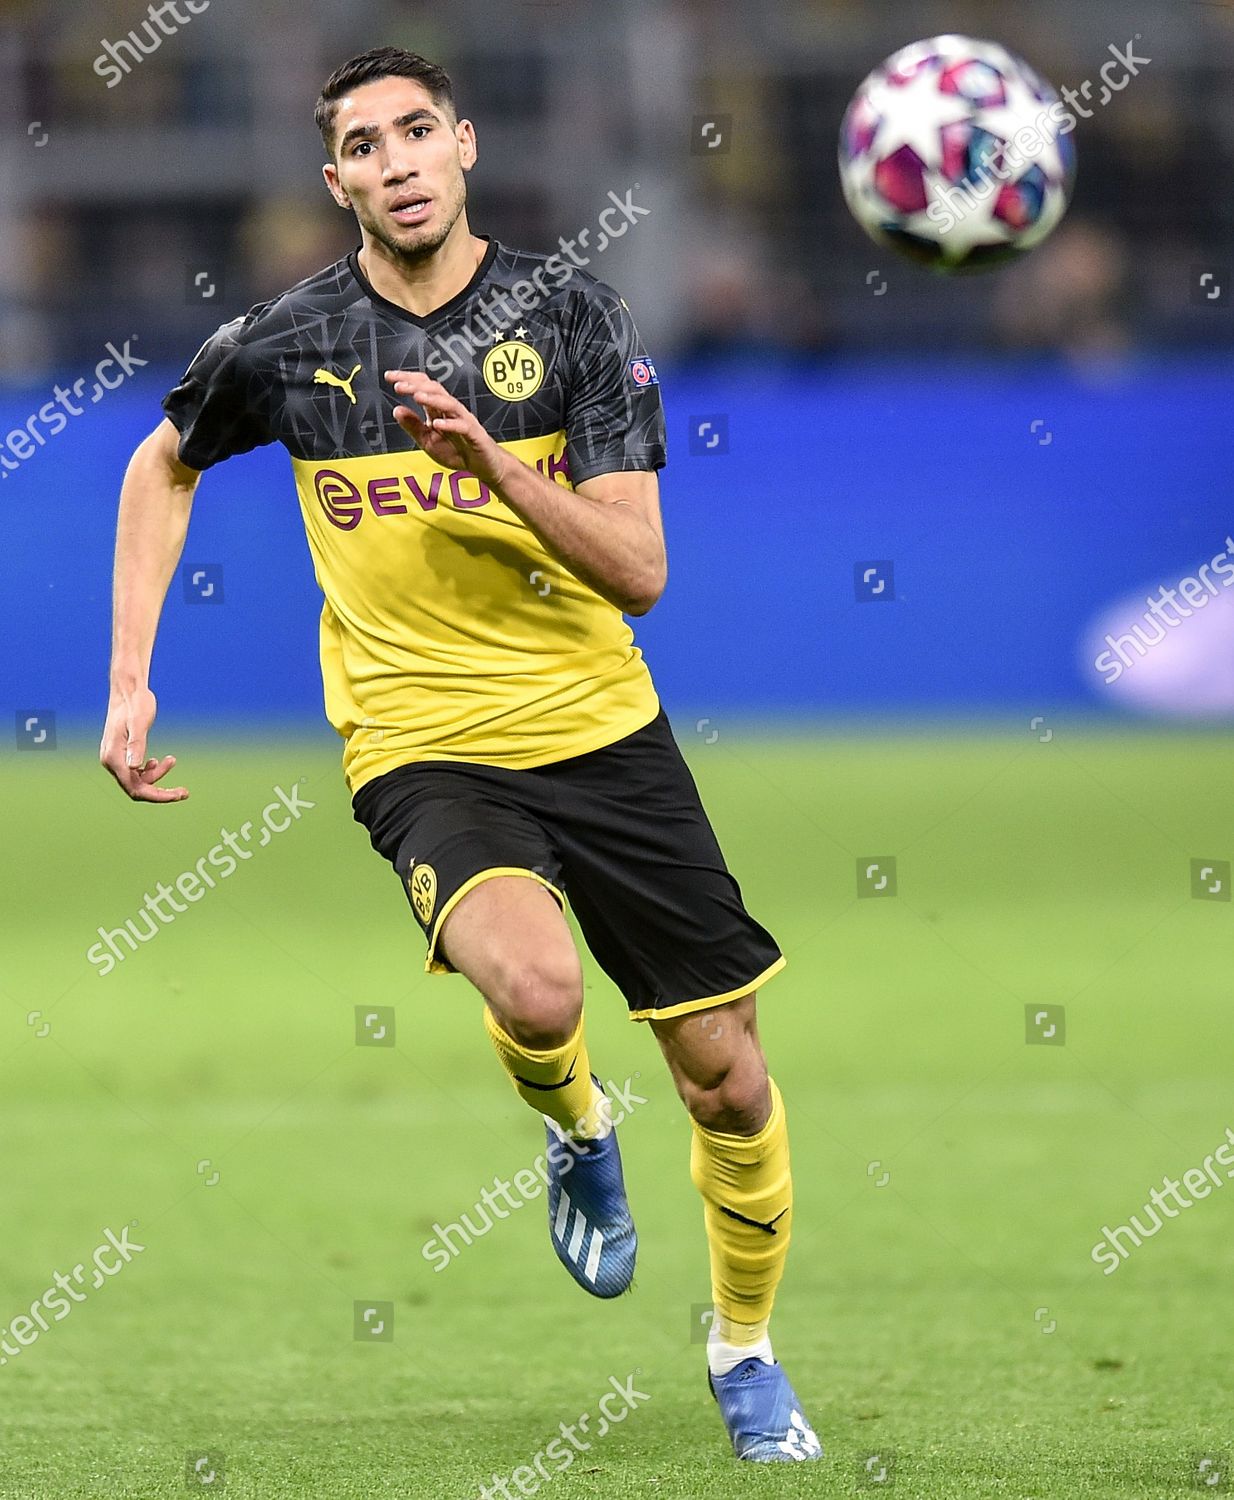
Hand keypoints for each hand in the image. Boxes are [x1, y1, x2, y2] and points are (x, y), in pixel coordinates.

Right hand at [99, 685, 187, 802]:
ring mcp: (115, 759)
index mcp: (113, 758)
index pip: (135, 789)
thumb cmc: (136, 704)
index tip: (179, 795)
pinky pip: (135, 772)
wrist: (129, 690)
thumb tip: (135, 767)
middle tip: (185, 792)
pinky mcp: (121, 754)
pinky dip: (150, 770)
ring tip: (172, 759)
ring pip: (137, 780)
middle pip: (136, 789)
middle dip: (160, 791)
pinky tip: (158, 761)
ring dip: (156, 775)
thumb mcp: (140, 723)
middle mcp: (110, 761)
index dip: (157, 796)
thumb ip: (137, 744)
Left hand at [385, 370, 510, 488]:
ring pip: (449, 403)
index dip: (407, 379)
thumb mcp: (428, 441)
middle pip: (435, 389)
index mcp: (439, 409)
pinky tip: (437, 424)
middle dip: (416, 385)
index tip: (389, 377)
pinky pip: (463, 425)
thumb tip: (397, 410)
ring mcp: (464, 420)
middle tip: (398, 385)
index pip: (423, 387)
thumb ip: (413, 426)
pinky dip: (450, 423)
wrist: (482, 466)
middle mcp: (451, 410)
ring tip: (417, 397)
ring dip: (433, 398)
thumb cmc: (458, 451)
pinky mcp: (475, 434)